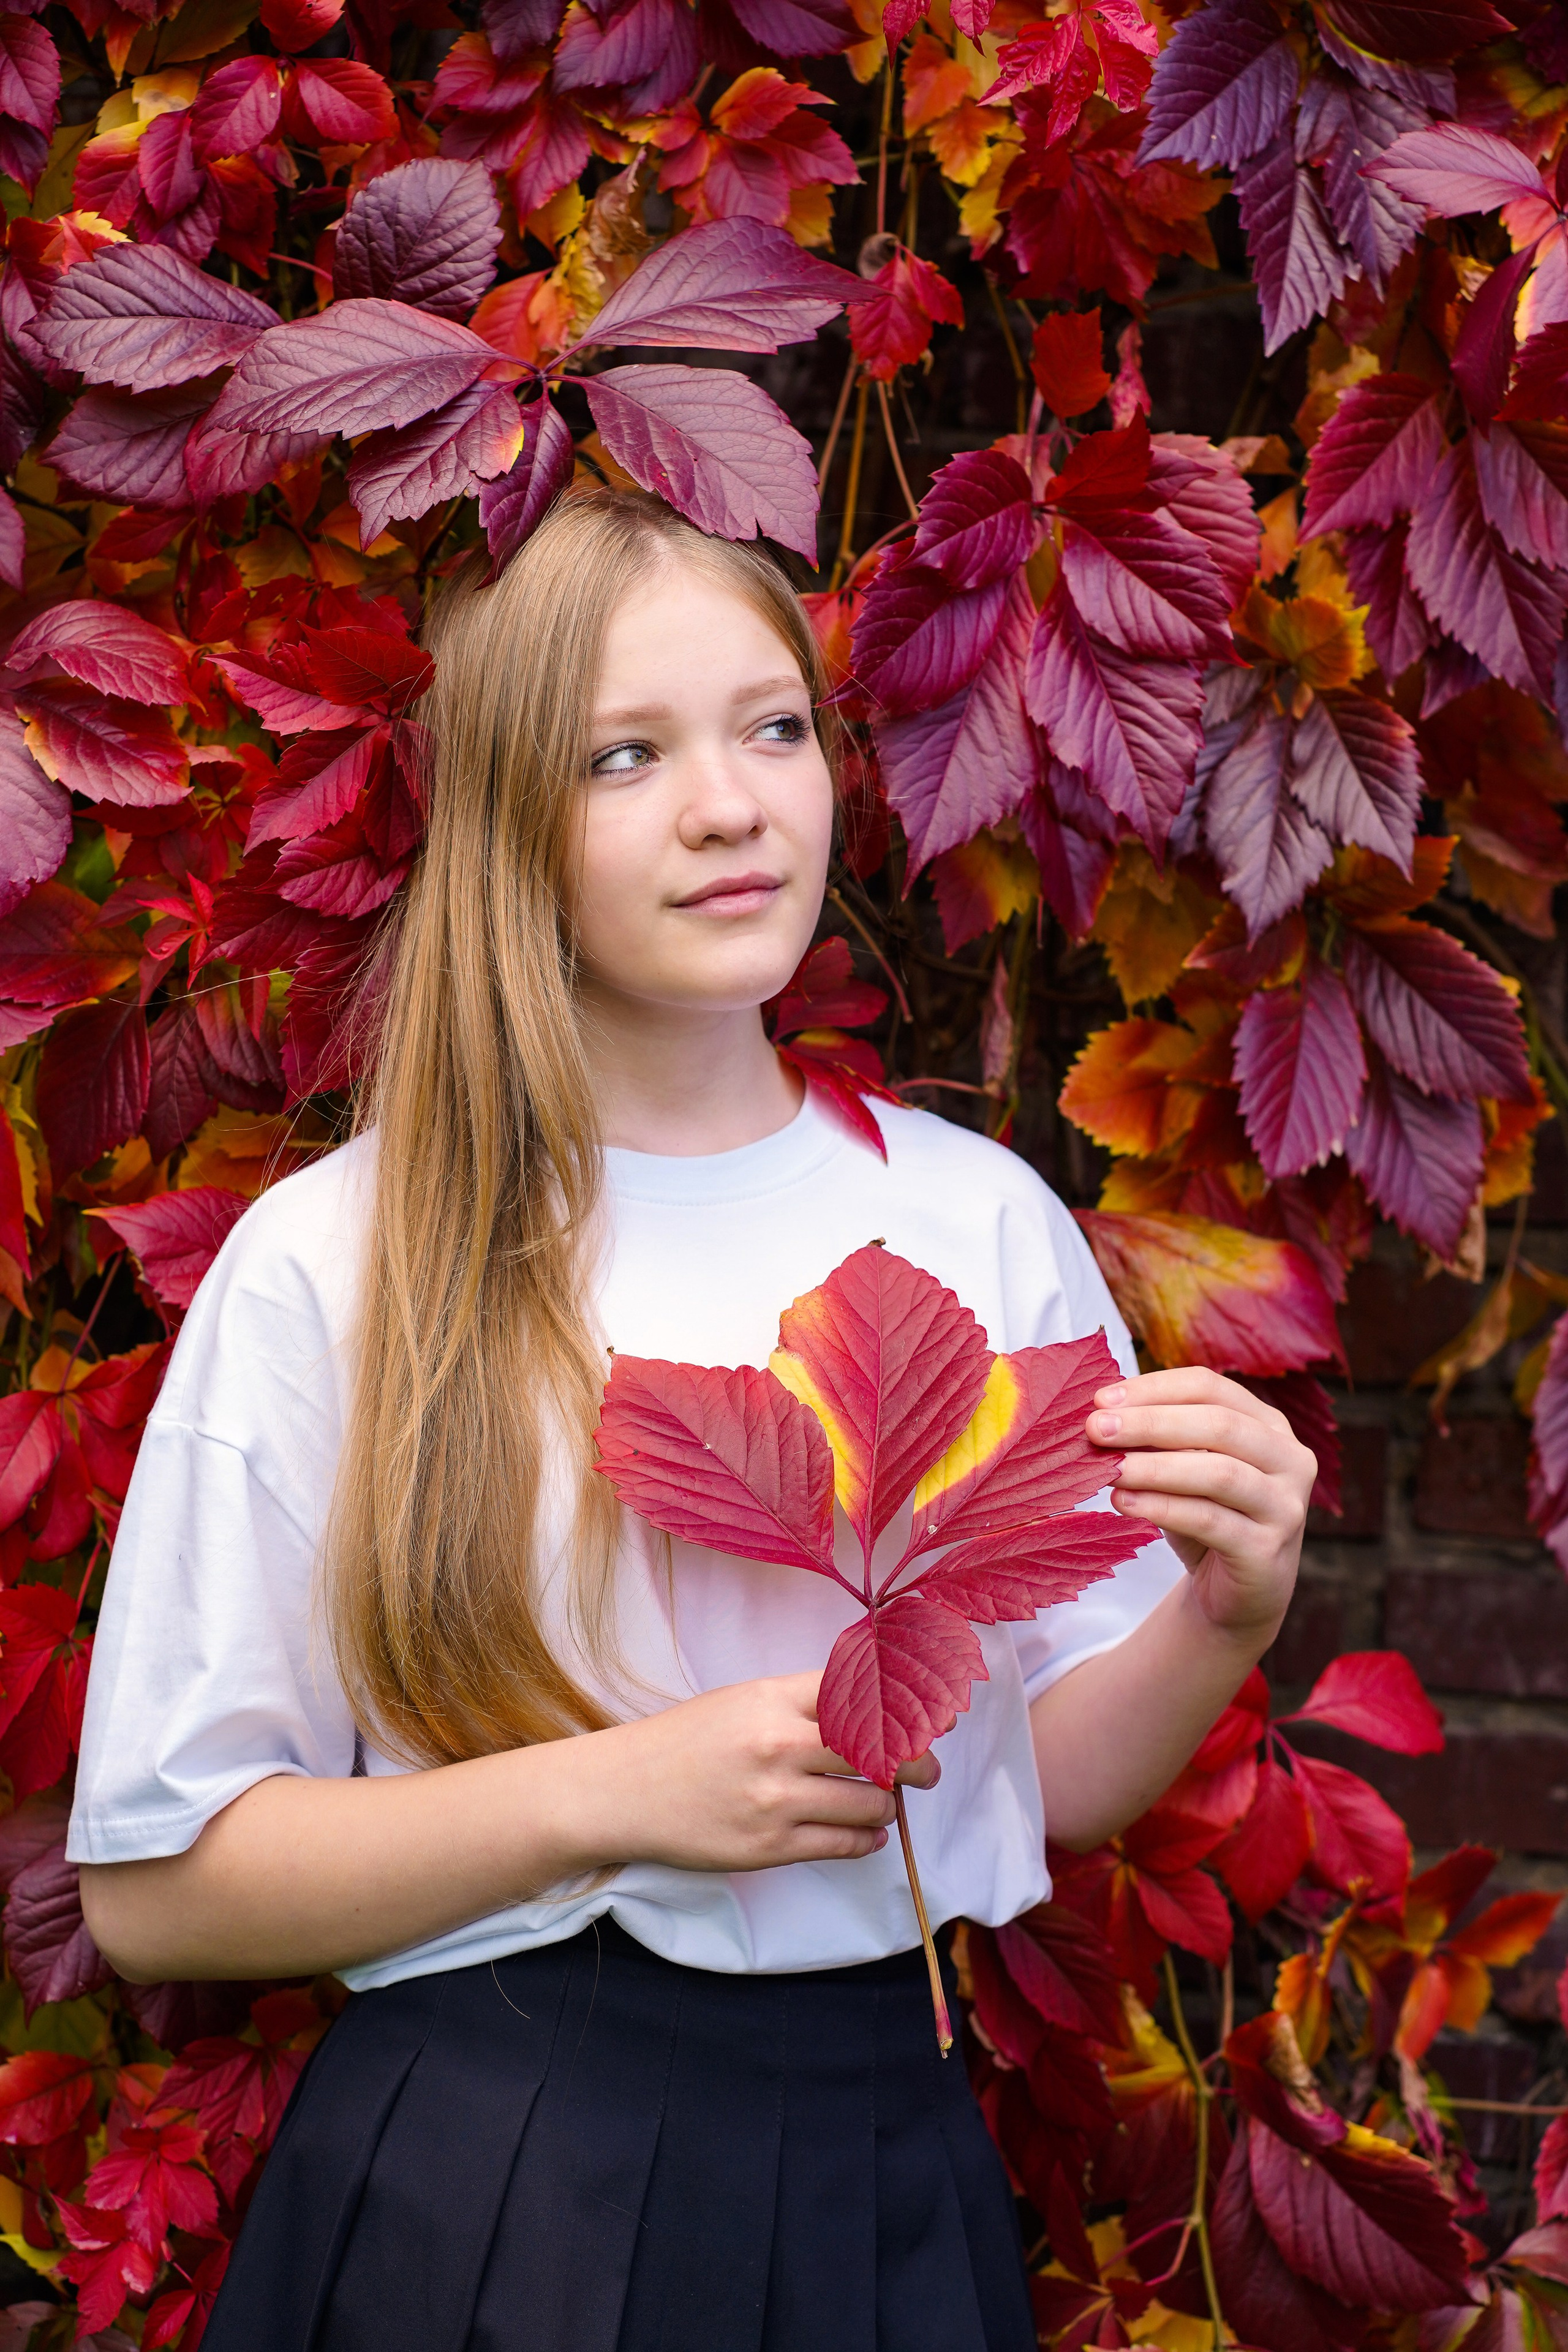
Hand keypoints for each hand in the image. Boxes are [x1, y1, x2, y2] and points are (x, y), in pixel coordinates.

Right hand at [564, 1670, 939, 1876]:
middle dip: (916, 1761)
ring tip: (887, 1803)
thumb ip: (801, 1702)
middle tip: (928, 1768)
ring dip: (888, 1805)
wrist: (625, 1792)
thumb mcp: (742, 1701)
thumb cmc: (686, 1741)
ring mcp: (775, 1800)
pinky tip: (869, 1832)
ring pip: (868, 1803)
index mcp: (772, 1698)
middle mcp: (778, 1745)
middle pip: (879, 1750)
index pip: (859, 1694)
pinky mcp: (769, 1847)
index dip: (903, 1707)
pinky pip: (843, 1845)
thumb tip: (870, 1711)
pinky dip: (867, 1839)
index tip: (930, 1718)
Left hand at [1086, 1368, 1311, 1646]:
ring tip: (1108, 1468)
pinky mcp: (1267, 1550)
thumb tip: (1101, 1415)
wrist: (1234, 1595)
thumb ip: (1158, 1440)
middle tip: (1095, 1428)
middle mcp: (1289, 1459)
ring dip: (1155, 1467)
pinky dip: (1162, 1507)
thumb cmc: (1205, 1516)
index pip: (1209, 1387)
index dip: (1155, 1388)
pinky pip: (1209, 1521)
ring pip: (1218, 1473)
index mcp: (1268, 1424)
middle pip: (1219, 1425)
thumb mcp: (1184, 1470)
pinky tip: (1123, 1501)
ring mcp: (1285, 1506)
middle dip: (1150, 1422)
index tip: (1101, 1400)